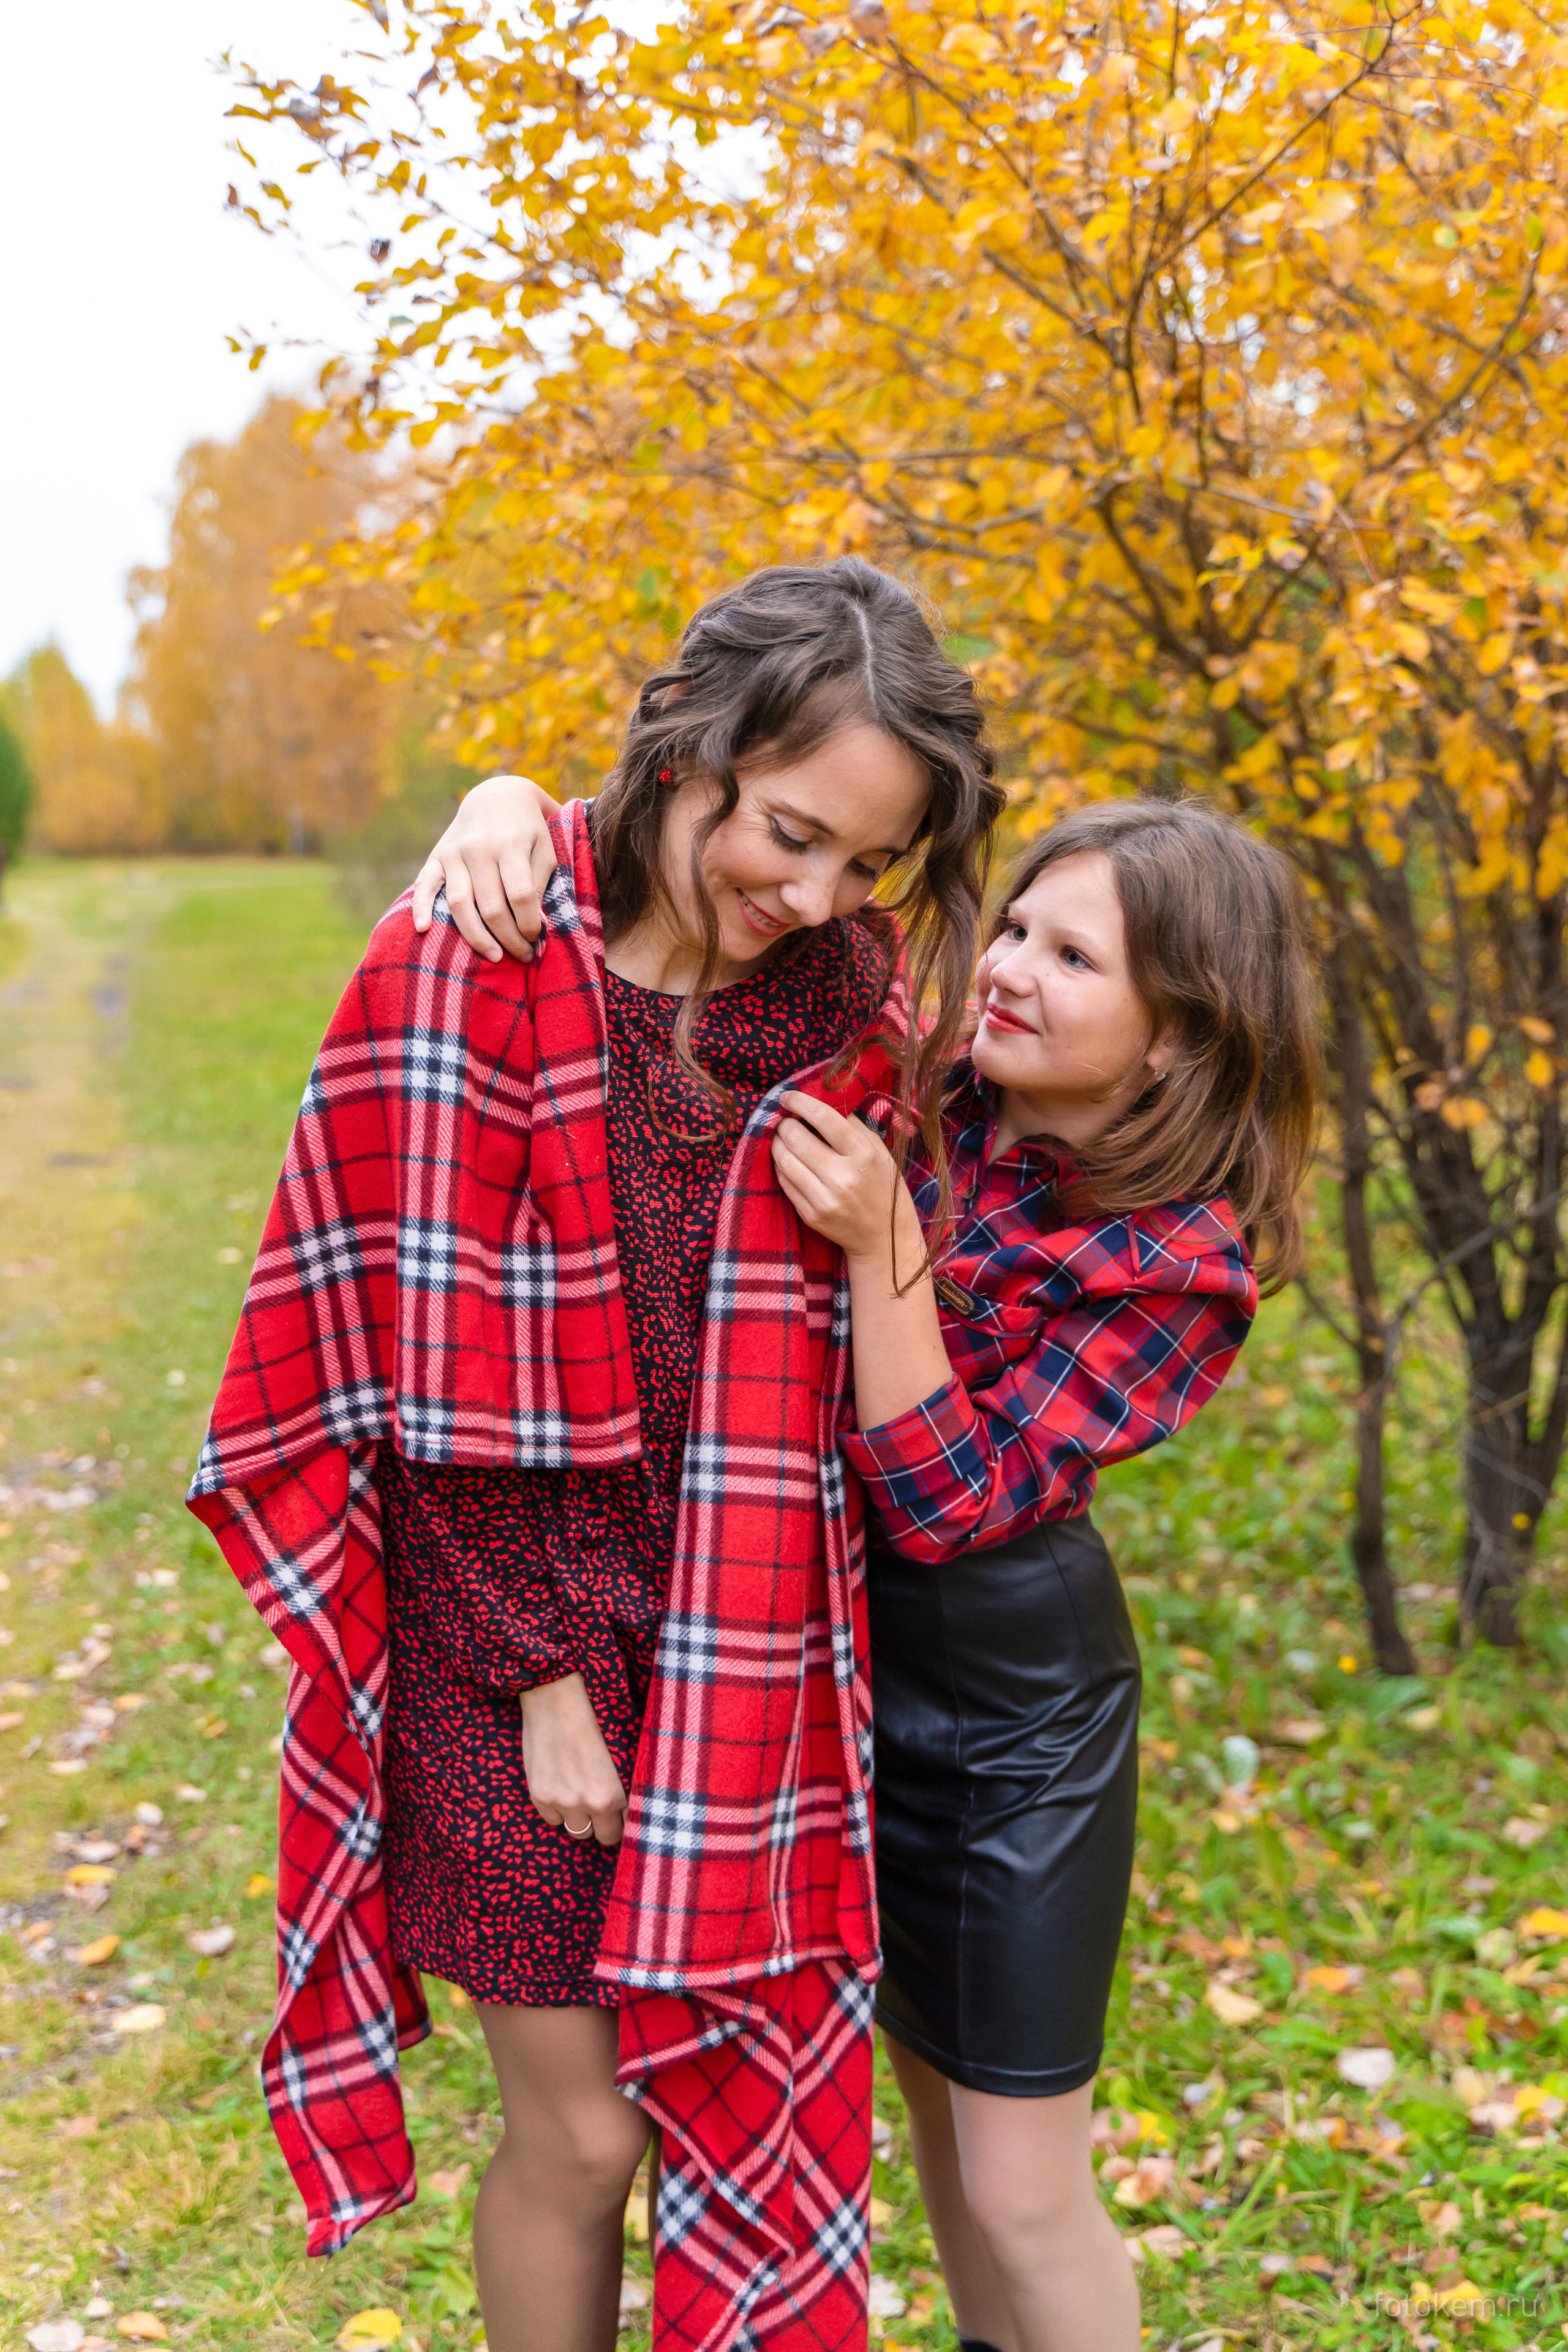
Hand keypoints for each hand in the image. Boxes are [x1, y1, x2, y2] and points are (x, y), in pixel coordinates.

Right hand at [411, 773, 561, 963]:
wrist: (498, 795)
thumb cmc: (529, 830)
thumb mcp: (544, 849)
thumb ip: (538, 883)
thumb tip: (533, 923)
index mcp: (510, 845)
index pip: (520, 896)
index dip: (530, 924)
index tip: (538, 938)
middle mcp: (479, 849)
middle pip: (491, 907)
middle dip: (509, 938)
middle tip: (523, 955)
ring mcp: (454, 853)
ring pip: (460, 904)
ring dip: (477, 937)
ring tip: (494, 956)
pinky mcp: (437, 856)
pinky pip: (425, 884)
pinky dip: (421, 907)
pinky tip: (423, 930)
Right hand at [519, 1672, 628, 1847]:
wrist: (555, 1696)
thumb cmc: (596, 1715)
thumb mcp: (624, 1749)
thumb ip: (629, 1780)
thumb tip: (638, 1802)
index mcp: (612, 1793)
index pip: (629, 1827)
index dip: (629, 1820)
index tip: (627, 1814)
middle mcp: (587, 1803)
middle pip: (604, 1837)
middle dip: (608, 1824)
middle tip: (606, 1808)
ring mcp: (560, 1801)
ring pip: (578, 1832)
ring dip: (582, 1819)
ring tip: (583, 1796)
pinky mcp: (538, 1795)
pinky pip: (552, 1820)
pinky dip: (558, 1810)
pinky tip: (562, 1787)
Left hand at [771, 1091, 914, 1265]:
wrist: (884, 1237)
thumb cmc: (883, 1187)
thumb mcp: (879, 1152)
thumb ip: (853, 1126)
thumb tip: (820, 1103)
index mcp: (863, 1155)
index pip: (824, 1118)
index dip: (801, 1102)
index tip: (788, 1096)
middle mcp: (842, 1177)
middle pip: (796, 1138)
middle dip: (785, 1123)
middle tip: (785, 1120)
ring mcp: (824, 1199)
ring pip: (784, 1160)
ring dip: (777, 1143)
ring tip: (782, 1137)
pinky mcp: (810, 1215)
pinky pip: (785, 1183)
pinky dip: (781, 1166)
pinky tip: (787, 1160)